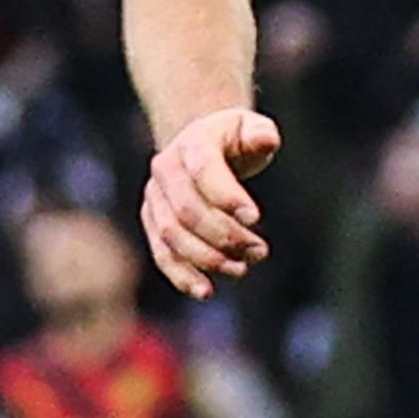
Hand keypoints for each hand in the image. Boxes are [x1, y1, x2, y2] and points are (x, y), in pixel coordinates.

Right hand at [141, 108, 278, 299]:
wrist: (200, 142)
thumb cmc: (234, 137)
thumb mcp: (251, 126)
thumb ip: (260, 133)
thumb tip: (266, 140)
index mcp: (192, 142)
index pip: (205, 170)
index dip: (227, 196)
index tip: (255, 218)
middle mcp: (165, 169)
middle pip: (187, 210)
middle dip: (224, 235)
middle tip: (259, 251)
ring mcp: (154, 197)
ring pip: (172, 236)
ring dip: (207, 258)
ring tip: (242, 268)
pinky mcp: (152, 221)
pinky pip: (162, 253)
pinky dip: (182, 274)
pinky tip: (206, 291)